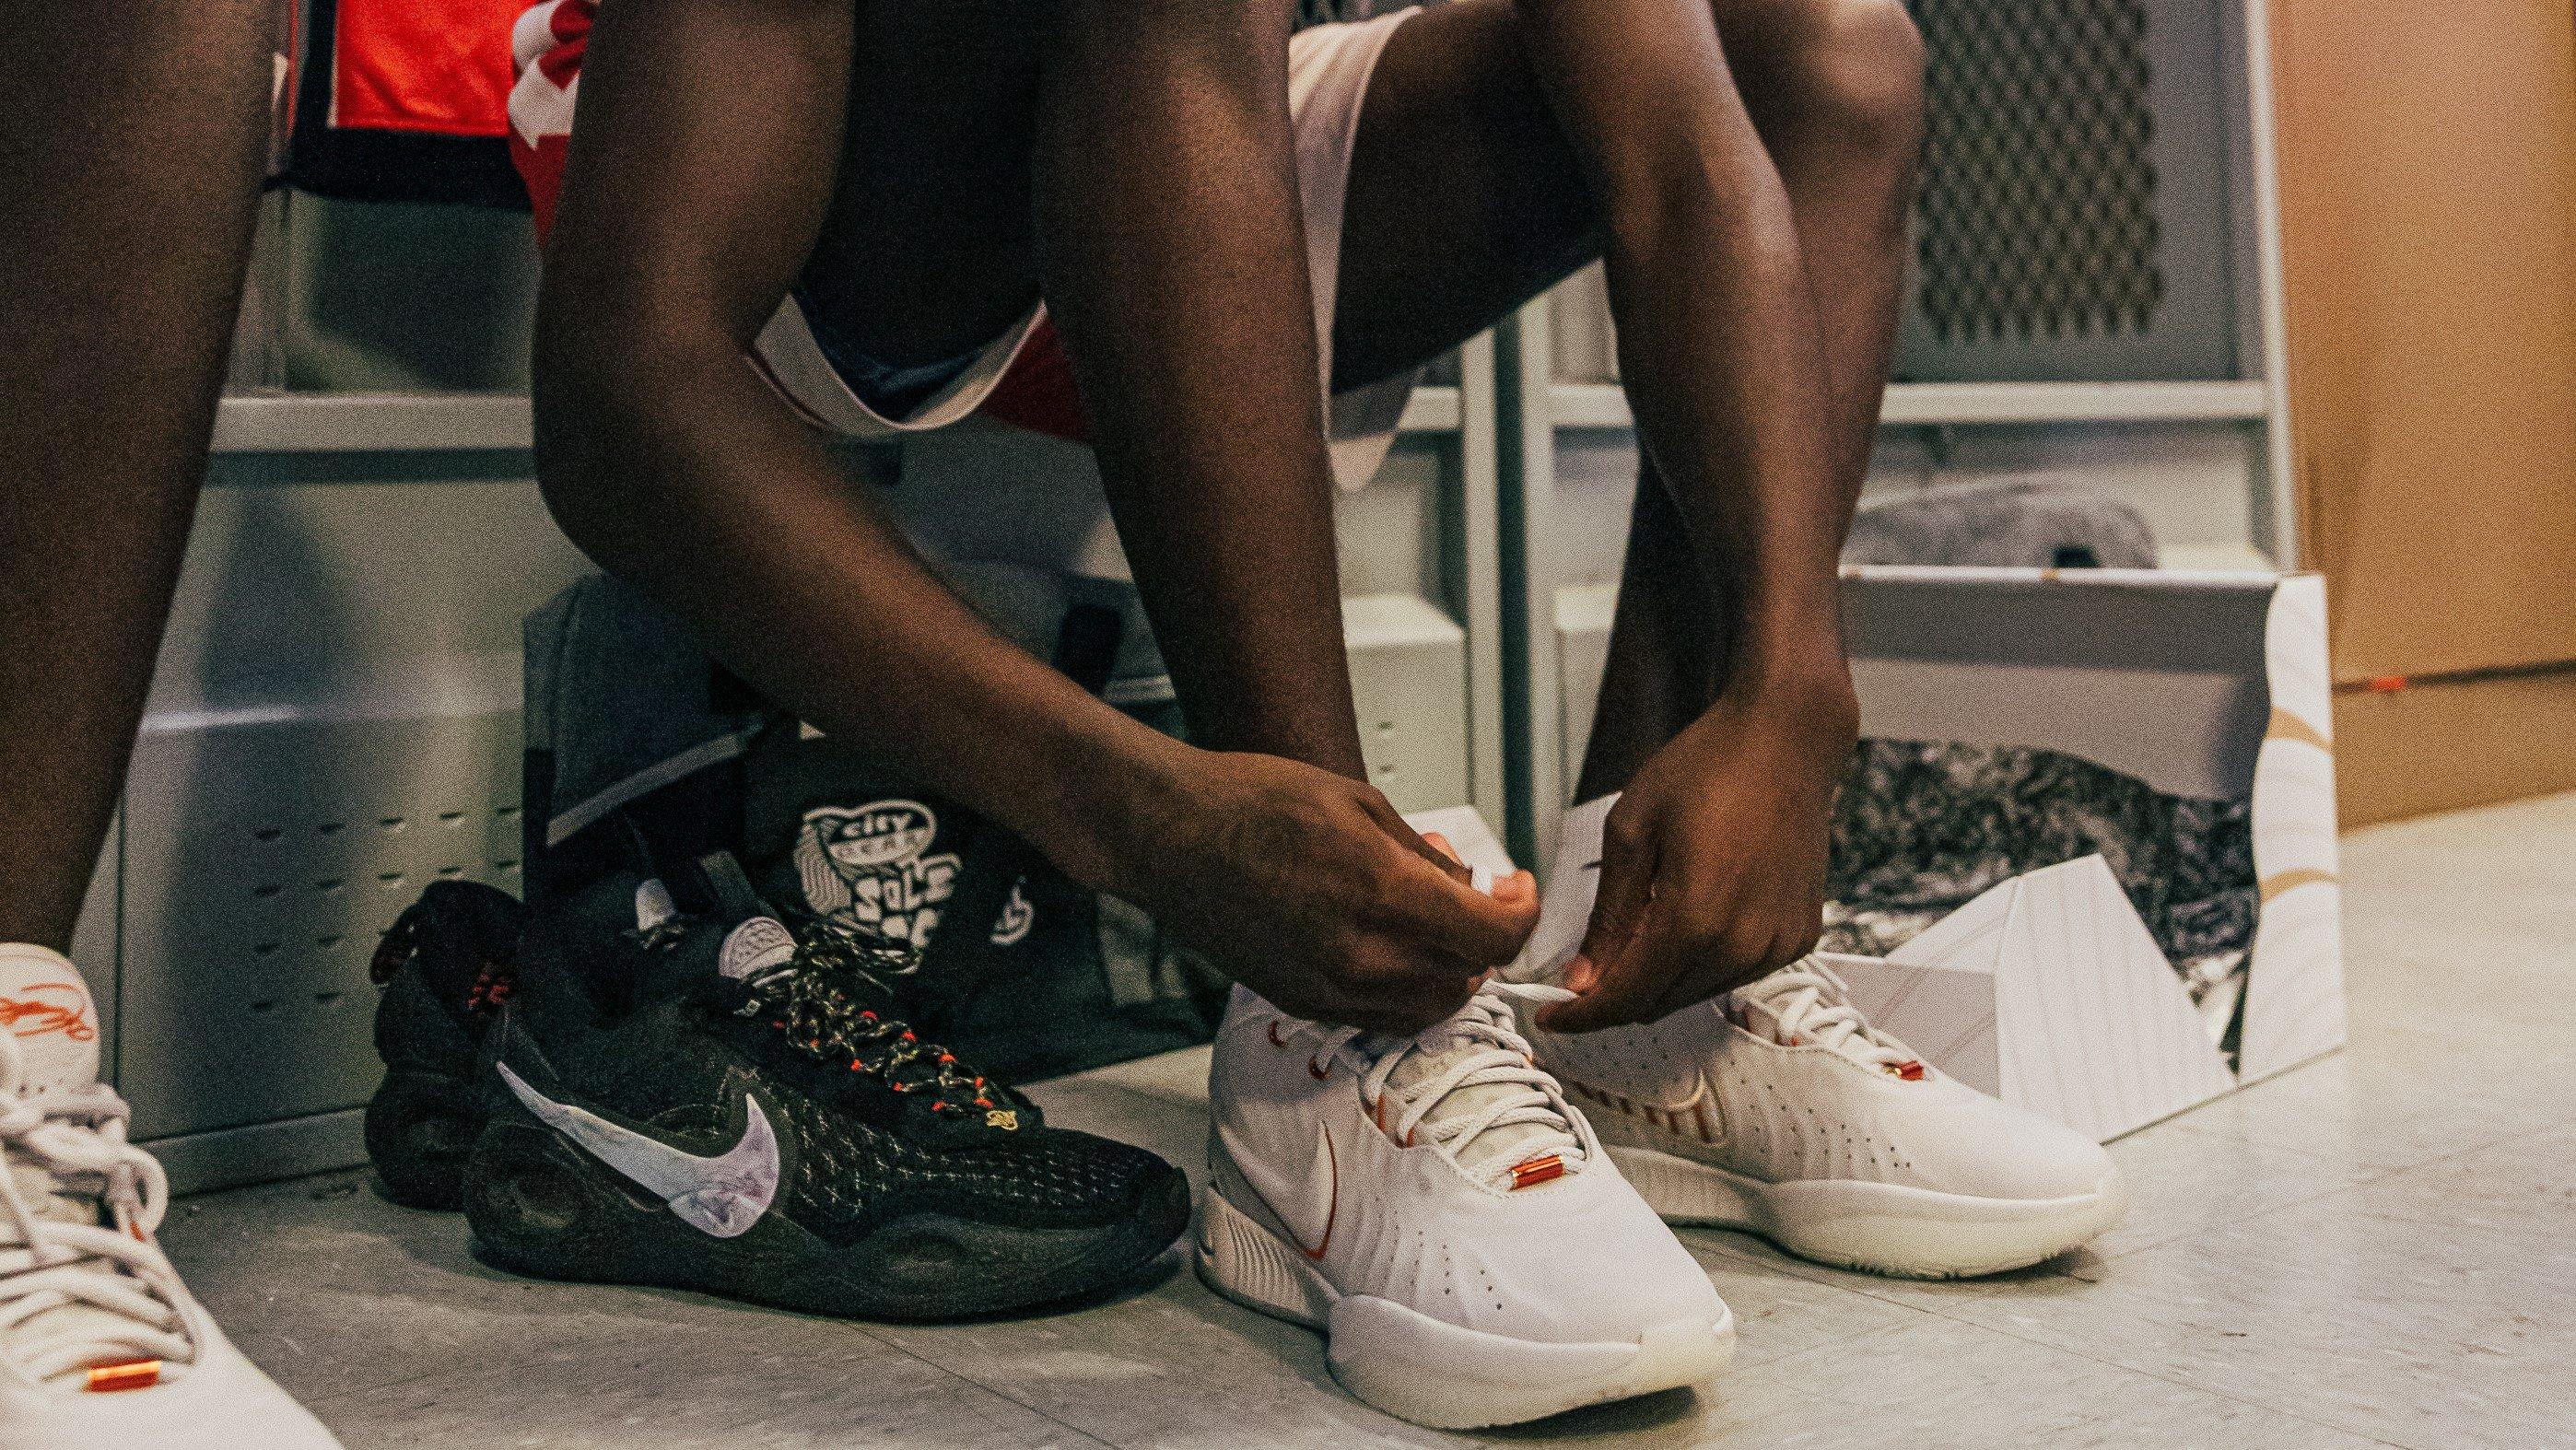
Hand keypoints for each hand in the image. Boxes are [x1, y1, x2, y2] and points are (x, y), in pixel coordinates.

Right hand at [1104, 749, 1537, 1033]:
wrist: (1167, 834)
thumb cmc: (1248, 802)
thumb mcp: (1358, 801)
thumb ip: (1422, 853)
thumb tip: (1463, 882)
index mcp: (1380, 891)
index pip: (1492, 936)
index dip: (1520, 914)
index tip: (1516, 891)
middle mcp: (1358, 953)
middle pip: (1467, 977)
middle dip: (1485, 939)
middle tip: (1476, 899)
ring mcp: (1327, 987)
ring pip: (1429, 1008)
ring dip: (1449, 972)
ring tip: (1431, 925)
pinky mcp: (1300, 1002)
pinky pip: (1380, 1016)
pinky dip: (1404, 990)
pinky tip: (1390, 946)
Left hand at [1539, 682, 1855, 1032]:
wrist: (1786, 739)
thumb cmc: (1709, 767)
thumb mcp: (1631, 832)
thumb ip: (1609, 916)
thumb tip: (1583, 979)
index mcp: (1695, 919)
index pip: (1626, 997)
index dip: (1582, 1013)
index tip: (1553, 1014)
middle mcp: (1743, 943)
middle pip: (1661, 1003)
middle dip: (1617, 994)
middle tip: (1585, 970)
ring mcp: (1777, 944)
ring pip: (1697, 992)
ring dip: (1661, 976)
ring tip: (1643, 923)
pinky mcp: (1799, 936)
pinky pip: (1737, 971)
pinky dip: (1704, 959)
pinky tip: (1691, 914)